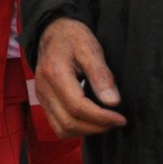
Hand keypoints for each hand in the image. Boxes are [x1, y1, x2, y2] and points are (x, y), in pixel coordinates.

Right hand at [33, 17, 126, 136]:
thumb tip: (113, 102)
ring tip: (105, 122)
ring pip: (62, 129)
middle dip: (96, 127)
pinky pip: (58, 125)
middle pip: (69, 122)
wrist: (53, 32)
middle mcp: (44, 89)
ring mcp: (41, 96)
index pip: (77, 107)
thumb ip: (101, 75)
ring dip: (86, 131)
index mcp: (55, 74)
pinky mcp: (43, 101)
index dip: (101, 118)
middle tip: (116, 121)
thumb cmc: (73, 38)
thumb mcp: (90, 49)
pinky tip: (91, 120)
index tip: (121, 118)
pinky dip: (76, 128)